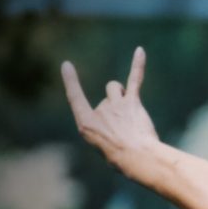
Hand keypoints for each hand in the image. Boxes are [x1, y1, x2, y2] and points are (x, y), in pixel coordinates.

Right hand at [61, 47, 159, 171]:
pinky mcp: (132, 102)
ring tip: (131, 114)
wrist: (138, 157)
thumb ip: (106, 126)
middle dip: (116, 109)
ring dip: (122, 95)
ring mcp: (115, 104)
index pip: (75, 98)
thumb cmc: (122, 156)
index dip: (71, 82)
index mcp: (86, 123)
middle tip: (127, 130)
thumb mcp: (104, 145)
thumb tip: (119, 108)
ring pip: (116, 89)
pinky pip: (135, 79)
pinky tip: (140, 51)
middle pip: (105, 98)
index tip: (67, 65)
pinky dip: (137, 65)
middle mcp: (99, 110)